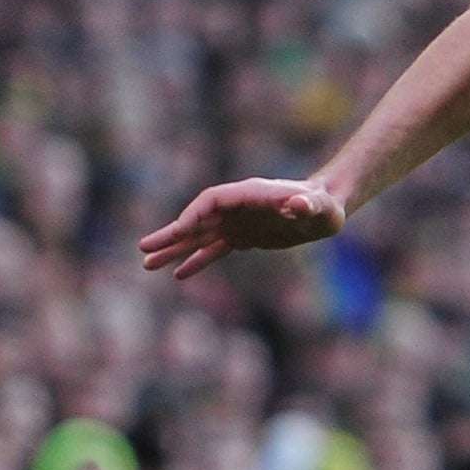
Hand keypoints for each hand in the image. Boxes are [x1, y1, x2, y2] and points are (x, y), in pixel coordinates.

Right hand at [137, 178, 346, 279]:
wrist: (326, 211)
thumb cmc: (324, 205)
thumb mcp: (318, 207)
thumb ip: (307, 205)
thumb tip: (298, 203)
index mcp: (248, 194)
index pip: (211, 201)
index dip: (193, 215)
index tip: (177, 232)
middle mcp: (236, 208)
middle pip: (196, 219)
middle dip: (171, 233)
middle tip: (143, 248)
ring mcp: (236, 223)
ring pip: (199, 237)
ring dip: (175, 249)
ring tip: (148, 264)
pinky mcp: (242, 237)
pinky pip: (214, 250)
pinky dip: (197, 261)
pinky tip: (178, 274)